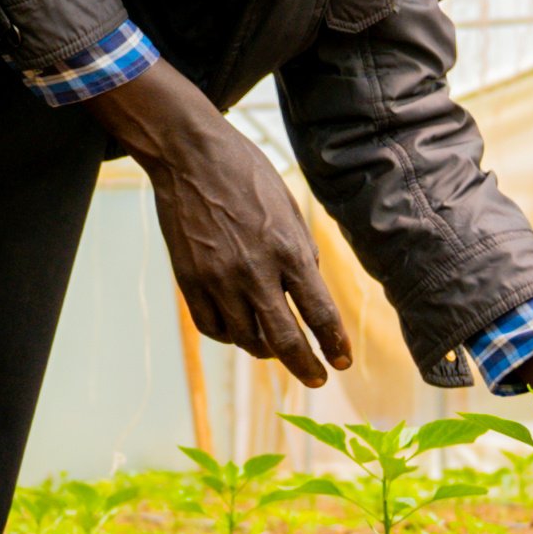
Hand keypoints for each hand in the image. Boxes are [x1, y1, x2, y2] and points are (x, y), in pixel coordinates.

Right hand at [87, 61, 351, 385]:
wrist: (190, 155)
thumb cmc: (246, 175)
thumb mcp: (289, 209)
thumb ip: (301, 253)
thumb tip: (308, 294)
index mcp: (287, 249)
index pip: (319, 312)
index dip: (335, 344)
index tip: (343, 361)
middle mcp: (254, 270)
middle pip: (285, 340)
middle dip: (305, 367)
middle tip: (317, 378)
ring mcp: (218, 279)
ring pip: (246, 340)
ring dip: (266, 351)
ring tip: (275, 349)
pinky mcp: (189, 280)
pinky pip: (213, 327)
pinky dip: (230, 336)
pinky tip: (239, 330)